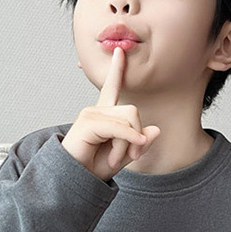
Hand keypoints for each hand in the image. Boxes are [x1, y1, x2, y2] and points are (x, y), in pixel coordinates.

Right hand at [62, 45, 160, 180]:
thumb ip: (139, 143)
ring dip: (128, 143)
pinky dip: (126, 140)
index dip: (116, 69)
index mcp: (104, 114)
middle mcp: (96, 110)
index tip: (119, 51)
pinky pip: (118, 127)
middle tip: (130, 156)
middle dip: (136, 135)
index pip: (112, 87)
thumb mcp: (125, 155)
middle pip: (132, 111)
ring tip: (116, 159)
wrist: (74, 181)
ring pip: (128, 120)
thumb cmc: (94, 168)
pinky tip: (121, 155)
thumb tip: (156, 130)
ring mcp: (90, 114)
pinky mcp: (88, 122)